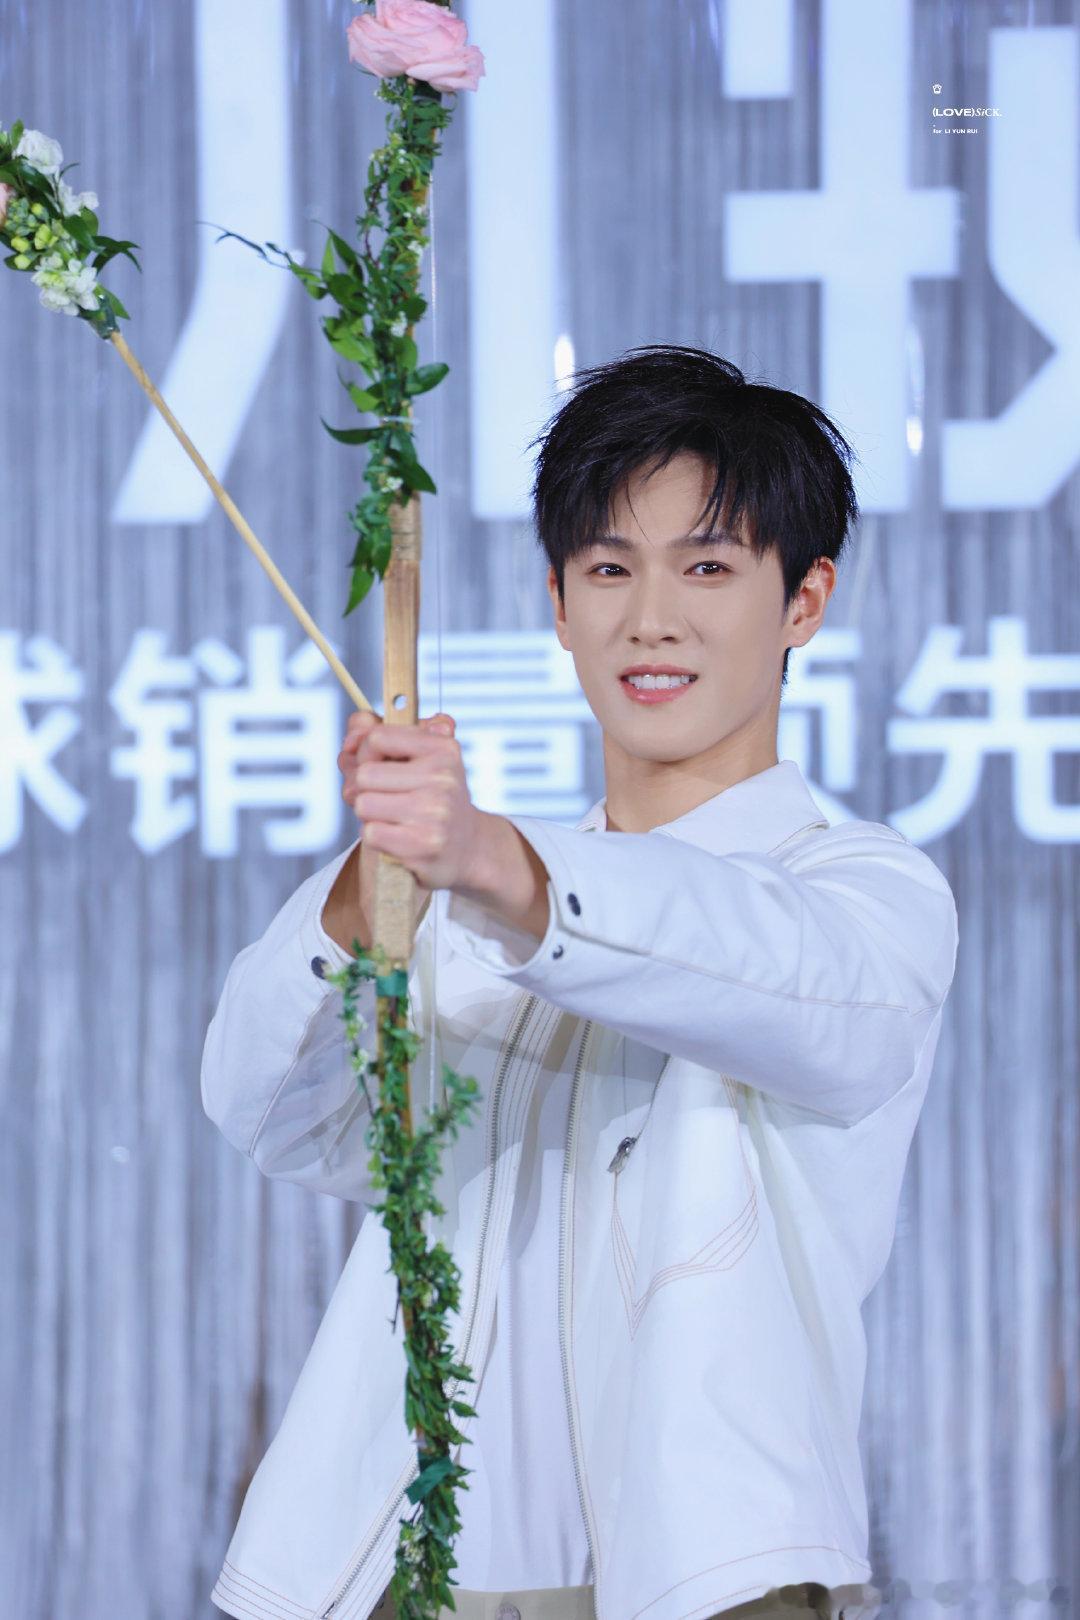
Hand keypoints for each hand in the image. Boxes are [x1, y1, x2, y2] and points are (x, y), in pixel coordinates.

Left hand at [338, 706, 491, 893]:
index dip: (366, 752)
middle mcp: (443, 778)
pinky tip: (396, 836)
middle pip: (364, 774)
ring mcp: (434, 812)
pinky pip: (371, 833)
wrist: (466, 846)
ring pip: (364, 804)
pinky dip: (377, 836)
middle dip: (365, 788)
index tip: (377, 763)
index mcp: (443, 749)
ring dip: (369, 814)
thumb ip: (377, 734)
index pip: (377, 737)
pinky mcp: (423, 844)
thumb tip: (351, 738)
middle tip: (385, 796)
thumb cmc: (433, 797)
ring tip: (392, 816)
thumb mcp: (418, 757)